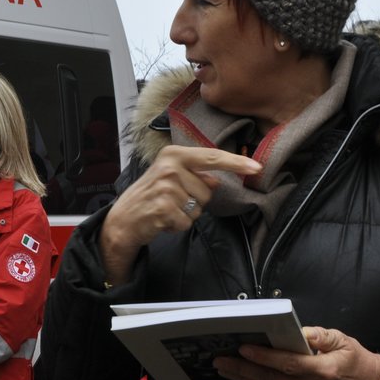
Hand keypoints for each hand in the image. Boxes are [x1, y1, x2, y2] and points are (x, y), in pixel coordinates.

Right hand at [99, 147, 259, 282]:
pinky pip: (188, 222)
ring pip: (199, 208)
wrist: (123, 220)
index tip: (257, 167)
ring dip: (186, 215)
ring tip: (166, 210)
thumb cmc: (150, 197)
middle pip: (208, 190)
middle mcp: (170, 167)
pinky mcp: (163, 208)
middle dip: (195, 201)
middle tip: (172, 201)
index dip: (236, 163)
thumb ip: (195, 175)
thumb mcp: (171, 177)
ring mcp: (166, 187)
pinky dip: (177, 226)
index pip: (212, 157)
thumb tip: (215, 180)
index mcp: (174, 154)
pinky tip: (162, 220)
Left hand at [213, 325, 379, 379]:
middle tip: (221, 360)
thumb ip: (319, 335)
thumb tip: (297, 331)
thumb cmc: (354, 361)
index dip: (263, 357)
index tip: (243, 348)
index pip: (288, 364)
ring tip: (226, 369)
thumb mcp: (342, 340)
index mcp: (325, 371)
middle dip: (243, 369)